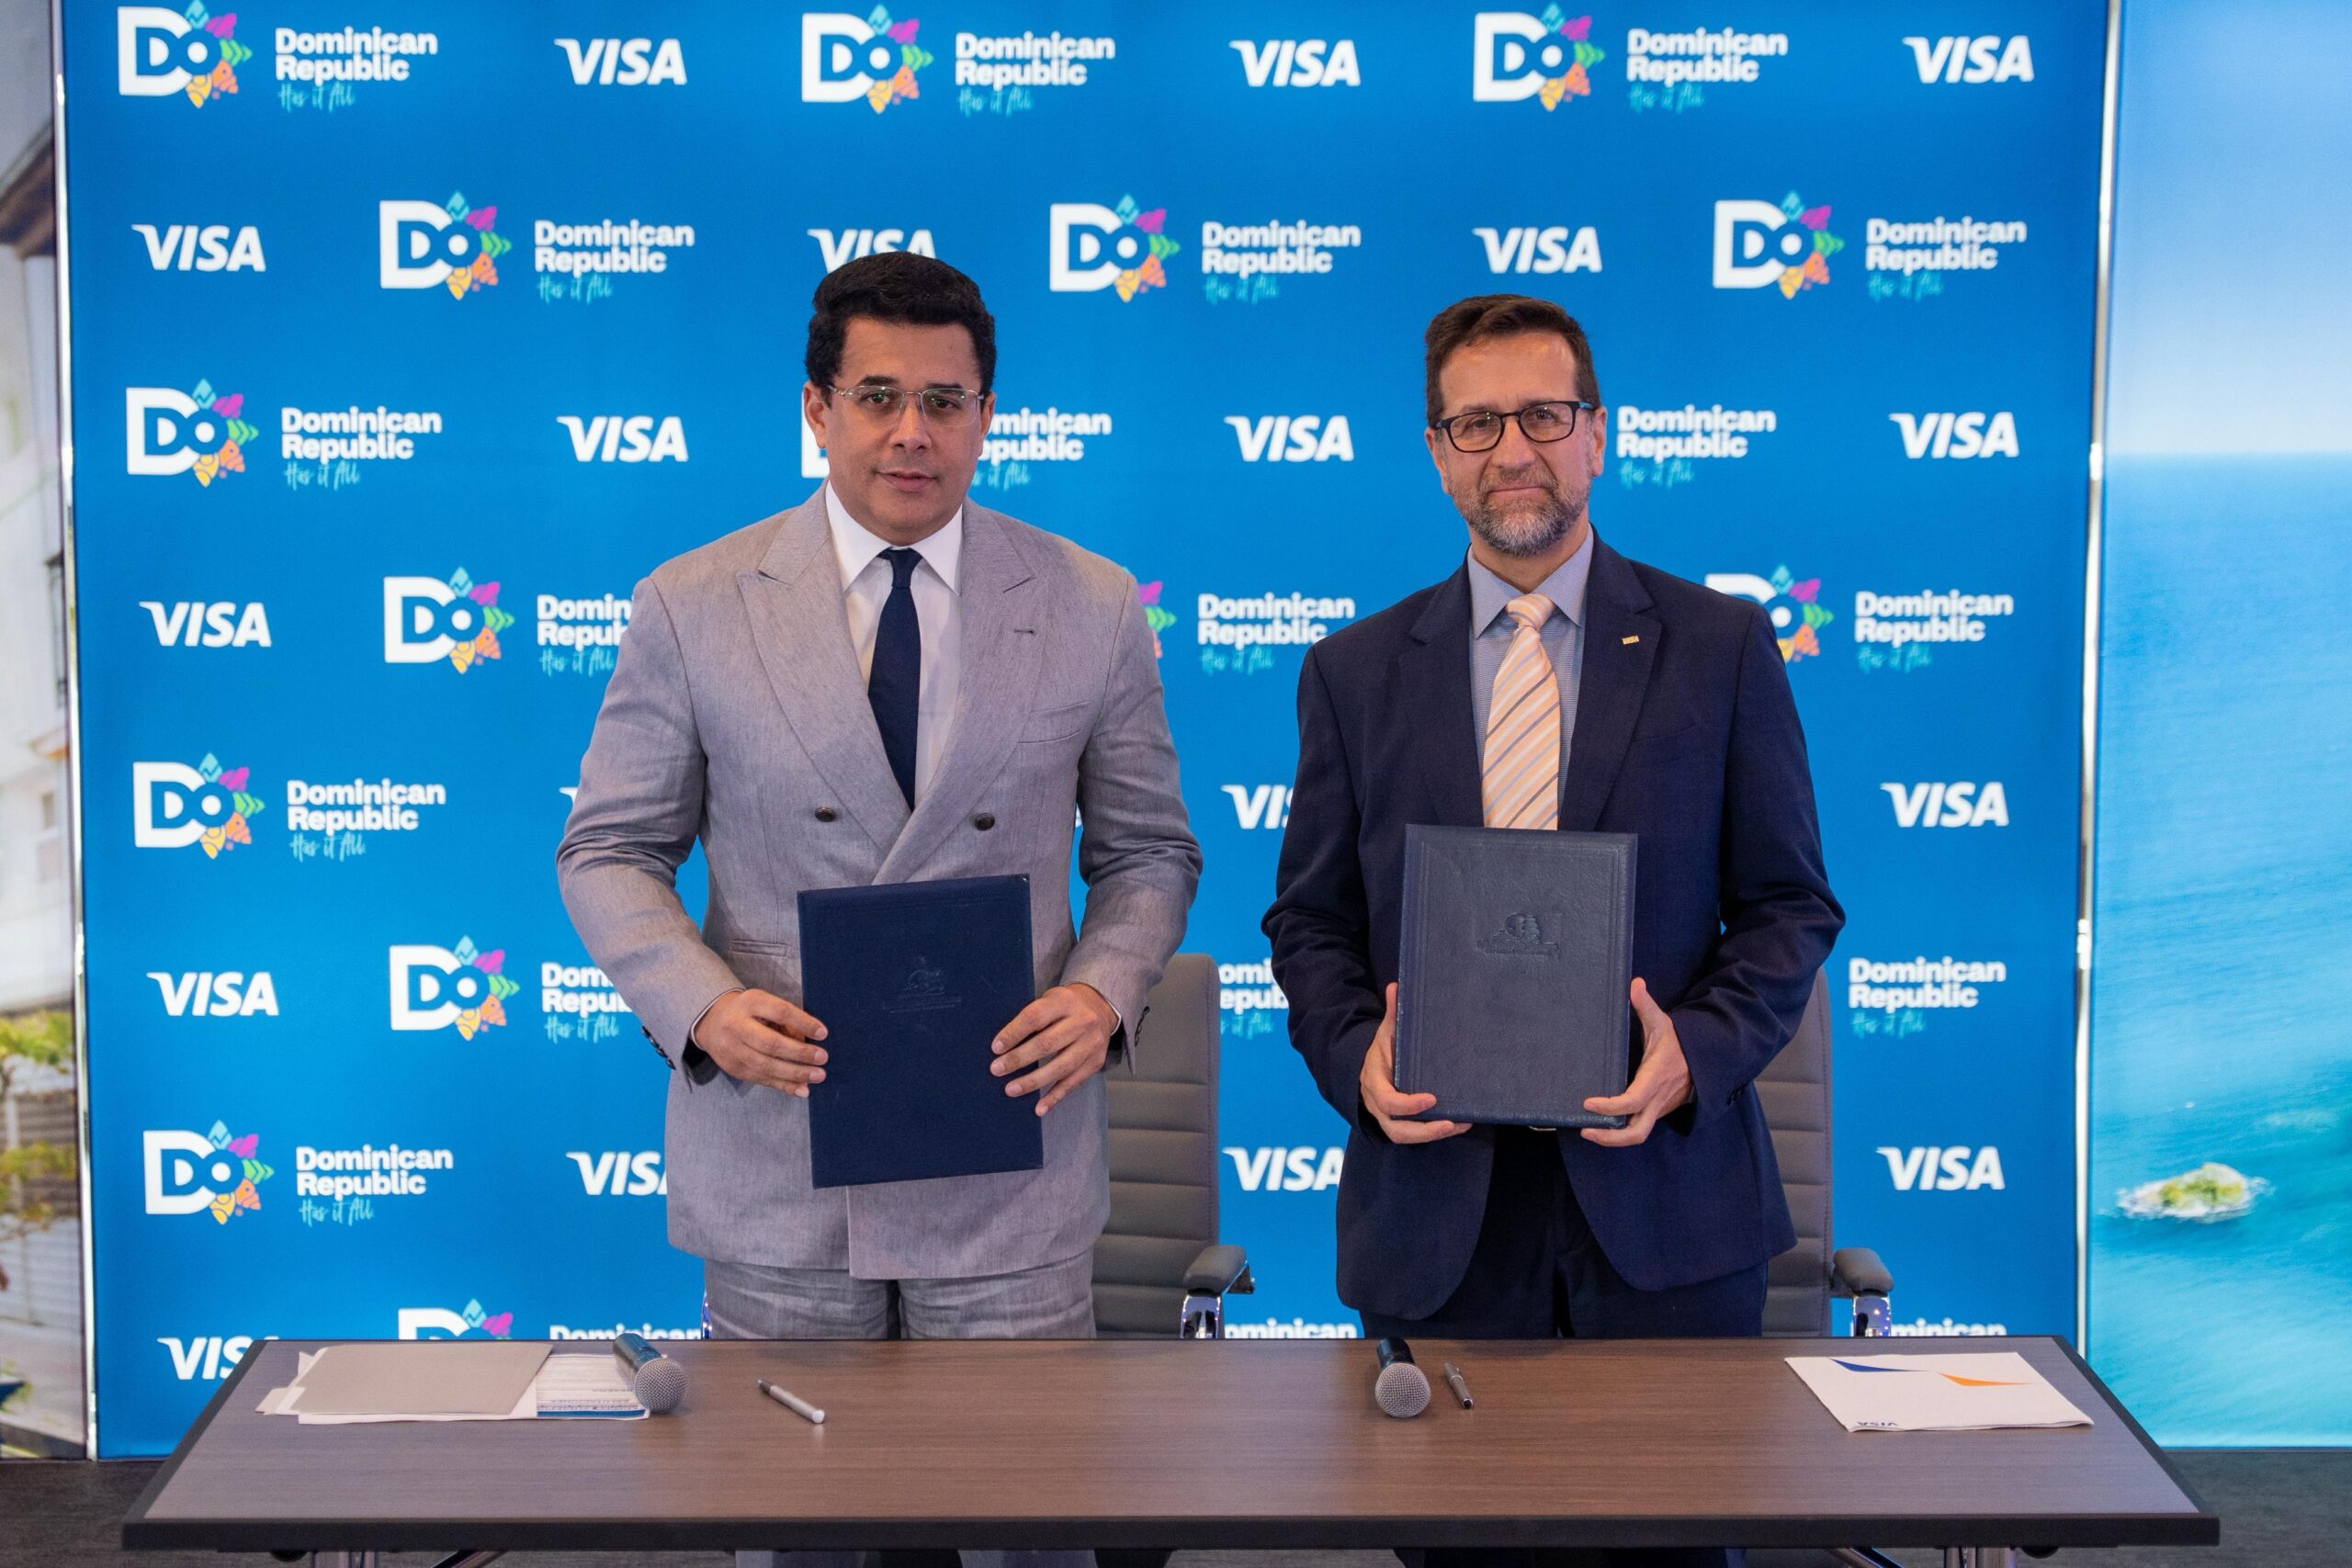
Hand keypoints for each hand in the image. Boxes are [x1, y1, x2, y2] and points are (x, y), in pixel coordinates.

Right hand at [692, 988, 828, 1096]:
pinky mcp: (734, 1069)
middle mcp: (737, 1026)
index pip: (780, 1012)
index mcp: (750, 1003)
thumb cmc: (750, 1011)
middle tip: (823, 1057)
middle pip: (771, 1043)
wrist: (712, 1022)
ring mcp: (733, 1050)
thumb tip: (807, 1042)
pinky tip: (802, 1089)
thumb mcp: (765, 1004)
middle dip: (799, 1053)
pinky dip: (784, 1086)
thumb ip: (786, 1020)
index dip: (803, 1023)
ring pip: (766, 1066)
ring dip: (795, 1073)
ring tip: (818, 1075)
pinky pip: (762, 1079)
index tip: (823, 1033)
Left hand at [992, 983, 1116, 1114]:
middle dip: (1019, 1059)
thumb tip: (1001, 1047)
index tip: (995, 1048)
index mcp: (1064, 1001)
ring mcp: (1092, 1043)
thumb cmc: (1063, 1007)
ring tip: (1011, 1089)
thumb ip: (1031, 1018)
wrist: (1100, 1009)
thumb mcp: (1049, 1000)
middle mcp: (1082, 1021)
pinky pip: (1073, 1083)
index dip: (1014, 1033)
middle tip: (996, 1070)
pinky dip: (1055, 1097)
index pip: (1035, 1018)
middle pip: (1047, 1043)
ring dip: (1033, 1081)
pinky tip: (1039, 1108)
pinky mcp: (1096, 1062)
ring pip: (1060, 1067)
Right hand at [1360, 983, 1468, 1143]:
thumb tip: (1396, 986)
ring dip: (1431, 1135)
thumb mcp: (1385, 1031)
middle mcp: (1377, 1104)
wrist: (1365, 1067)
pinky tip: (1458, 1123)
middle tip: (1450, 1122)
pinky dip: (1434, 1133)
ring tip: (1459, 1125)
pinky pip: (1412, 1135)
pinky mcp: (1397, 1123)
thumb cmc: (1381, 1049)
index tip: (1431, 1098)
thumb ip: (1393, 1014)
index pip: (1387, 1100)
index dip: (1408, 1104)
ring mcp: (1385, 1117)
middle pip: (1395, 1127)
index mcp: (1374, 1080)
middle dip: (1424, 1129)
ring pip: (1403, 1136)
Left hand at [1581, 978, 1692, 1145]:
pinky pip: (1639, 1126)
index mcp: (1656, 1078)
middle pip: (1637, 1132)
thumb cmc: (1679, 1042)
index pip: (1633, 1100)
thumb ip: (1646, 1005)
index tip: (1588, 1103)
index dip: (1611, 1106)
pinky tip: (1602, 1123)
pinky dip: (1621, 1130)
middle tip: (1584, 1130)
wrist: (1706, 1060)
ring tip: (1589, 1130)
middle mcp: (1658, 1098)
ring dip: (1613, 1138)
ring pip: (1638, 1133)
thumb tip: (1635, 983)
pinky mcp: (1658, 1111)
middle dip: (1610, 1138)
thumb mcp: (1662, 1022)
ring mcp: (1659, 1108)